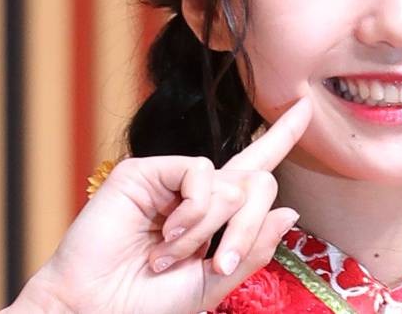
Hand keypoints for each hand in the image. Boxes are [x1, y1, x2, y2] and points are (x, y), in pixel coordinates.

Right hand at [6, 97, 311, 313]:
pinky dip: (194, 210)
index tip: (304, 107)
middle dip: (248, 228)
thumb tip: (288, 210)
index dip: (281, 136)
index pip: (255, 170)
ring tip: (170, 255)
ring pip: (232, 183)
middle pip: (257, 183)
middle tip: (218, 263)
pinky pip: (201, 173)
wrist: (97, 309)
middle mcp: (195, 192)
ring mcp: (170, 179)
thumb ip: (253, 249)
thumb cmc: (148, 303)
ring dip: (209, 229)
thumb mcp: (214, 282)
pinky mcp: (146, 170)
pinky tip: (166, 233)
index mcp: (213, 216)